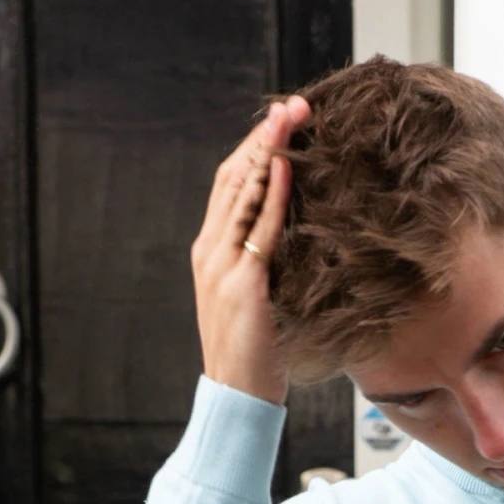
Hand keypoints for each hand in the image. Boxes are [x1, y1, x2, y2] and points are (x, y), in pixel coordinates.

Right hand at [190, 94, 309, 405]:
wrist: (237, 398)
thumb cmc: (255, 356)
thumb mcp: (257, 300)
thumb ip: (265, 265)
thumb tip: (294, 238)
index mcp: (210, 252)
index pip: (229, 184)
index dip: (254, 148)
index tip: (282, 121)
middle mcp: (209, 251)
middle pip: (231, 176)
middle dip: (262, 136)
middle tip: (293, 105)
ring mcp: (221, 265)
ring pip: (240, 192)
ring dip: (267, 150)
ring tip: (292, 117)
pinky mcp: (241, 285)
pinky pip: (258, 229)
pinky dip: (270, 194)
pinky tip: (285, 167)